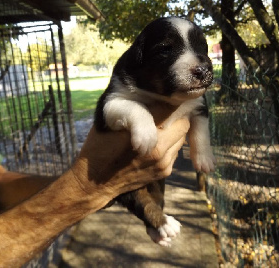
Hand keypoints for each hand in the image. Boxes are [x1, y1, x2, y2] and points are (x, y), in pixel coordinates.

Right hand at [72, 105, 189, 199]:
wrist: (95, 182)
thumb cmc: (100, 146)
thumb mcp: (112, 121)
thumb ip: (136, 109)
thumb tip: (156, 96)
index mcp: (144, 133)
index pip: (171, 109)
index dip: (168, 101)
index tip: (162, 98)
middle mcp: (158, 149)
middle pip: (183, 123)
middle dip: (175, 116)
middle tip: (163, 112)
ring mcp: (163, 163)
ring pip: (182, 137)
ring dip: (174, 130)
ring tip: (159, 127)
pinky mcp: (164, 172)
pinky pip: (176, 151)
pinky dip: (170, 144)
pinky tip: (156, 142)